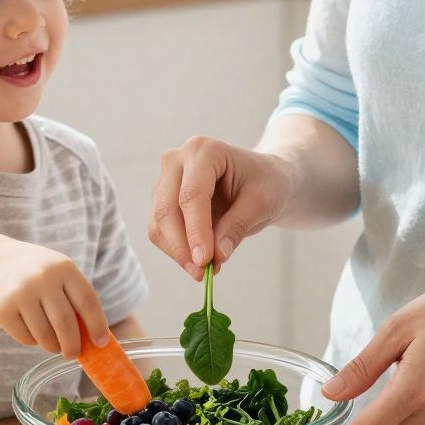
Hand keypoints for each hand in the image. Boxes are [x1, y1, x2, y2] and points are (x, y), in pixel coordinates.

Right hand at [0, 239, 108, 357]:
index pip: (87, 301)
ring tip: (53, 344)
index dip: (97, 325)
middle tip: (73, 354)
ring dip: (53, 346)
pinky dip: (33, 341)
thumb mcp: (58, 273)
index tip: (100, 343)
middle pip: (65, 323)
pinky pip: (25, 338)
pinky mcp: (2, 310)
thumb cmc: (35, 272)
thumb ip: (75, 299)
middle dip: (73, 345)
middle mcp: (42, 278)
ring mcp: (20, 293)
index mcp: (63, 268)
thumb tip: (95, 339)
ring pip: (45, 335)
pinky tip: (31, 331)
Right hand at [148, 137, 292, 277]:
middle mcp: (177, 160)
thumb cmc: (266, 183)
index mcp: (204, 150)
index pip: (192, 195)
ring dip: (178, 253)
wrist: (262, 179)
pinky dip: (176, 251)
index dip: (196, 231)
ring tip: (206, 270)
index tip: (204, 261)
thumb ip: (237, 226)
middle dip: (182, 246)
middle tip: (202, 274)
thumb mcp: (262, 203)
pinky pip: (160, 232)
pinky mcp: (162, 200)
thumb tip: (216, 256)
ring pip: (158, 224)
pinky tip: (198, 262)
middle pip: (167, 209)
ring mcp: (165, 180)